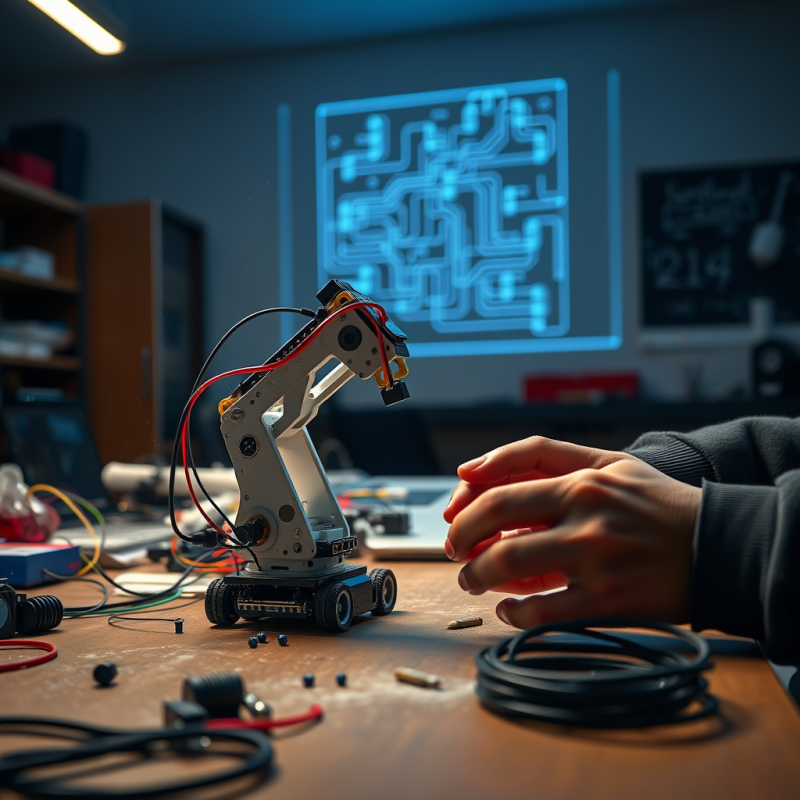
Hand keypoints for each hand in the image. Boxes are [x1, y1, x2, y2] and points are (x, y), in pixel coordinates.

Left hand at [443, 437, 701, 628]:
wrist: (719, 545)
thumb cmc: (657, 504)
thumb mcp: (611, 462)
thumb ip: (546, 456)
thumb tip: (476, 469)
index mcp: (583, 480)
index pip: (503, 484)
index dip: (468, 502)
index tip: (454, 515)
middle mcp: (587, 515)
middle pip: (498, 518)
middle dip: (463, 537)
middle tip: (454, 551)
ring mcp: (596, 559)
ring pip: (511, 564)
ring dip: (479, 575)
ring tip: (474, 581)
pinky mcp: (609, 600)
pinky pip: (543, 611)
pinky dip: (515, 614)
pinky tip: (509, 610)